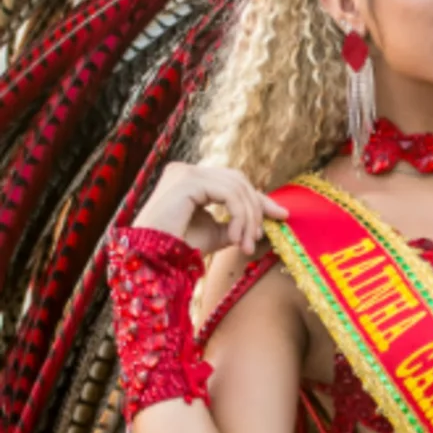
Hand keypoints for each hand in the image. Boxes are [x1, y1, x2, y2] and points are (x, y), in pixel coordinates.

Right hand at [131, 162, 288, 255]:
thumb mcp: (214, 233)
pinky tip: (236, 239)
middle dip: (256, 209)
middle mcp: (186, 170)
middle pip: (239, 181)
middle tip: (258, 239)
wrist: (151, 262)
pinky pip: (229, 194)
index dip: (259, 199)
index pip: (234, 183)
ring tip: (246, 245)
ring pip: (237, 187)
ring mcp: (185, 172)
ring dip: (248, 218)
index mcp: (191, 179)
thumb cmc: (177, 249)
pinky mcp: (188, 180)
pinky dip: (239, 217)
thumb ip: (235, 223)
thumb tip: (262, 223)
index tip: (282, 216)